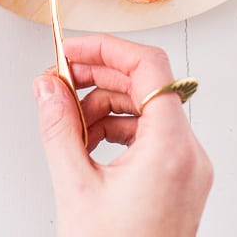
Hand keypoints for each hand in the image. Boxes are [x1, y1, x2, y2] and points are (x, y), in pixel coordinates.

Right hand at [33, 34, 212, 236]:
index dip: (107, 48)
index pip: (149, 65)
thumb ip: (58, 128)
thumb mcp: (76, 188)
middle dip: (99, 75)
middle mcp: (189, 153)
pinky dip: (117, 127)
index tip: (73, 49)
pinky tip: (87, 141)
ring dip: (104, 104)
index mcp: (171, 148)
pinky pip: (149, 133)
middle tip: (60, 79)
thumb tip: (47, 86)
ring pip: (146, 108)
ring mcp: (187, 167)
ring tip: (69, 120)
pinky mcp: (179, 179)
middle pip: (146, 83)